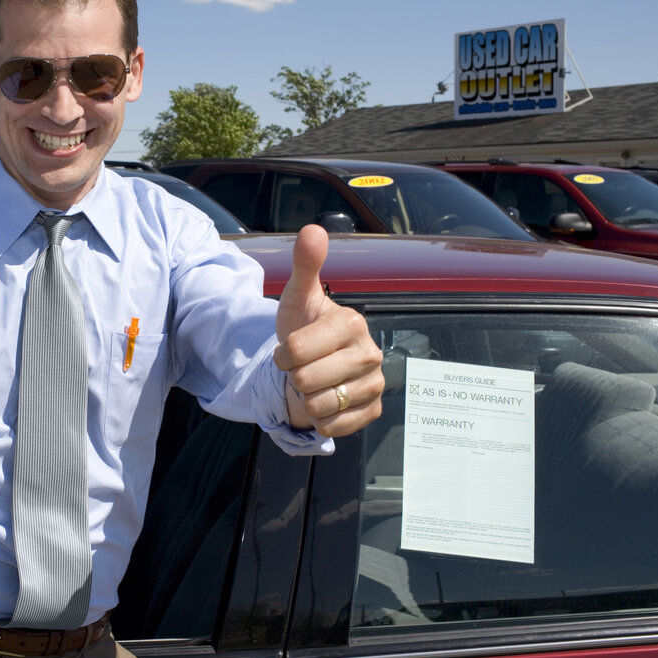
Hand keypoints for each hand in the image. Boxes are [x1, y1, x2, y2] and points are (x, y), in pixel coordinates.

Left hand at [274, 225, 383, 436]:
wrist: (314, 363)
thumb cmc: (305, 327)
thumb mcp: (299, 296)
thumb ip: (305, 264)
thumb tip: (313, 229)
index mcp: (352, 323)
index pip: (297, 351)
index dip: (283, 354)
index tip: (288, 349)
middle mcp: (370, 353)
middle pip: (306, 381)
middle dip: (294, 377)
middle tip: (302, 367)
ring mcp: (374, 384)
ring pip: (319, 406)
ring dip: (305, 399)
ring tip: (313, 383)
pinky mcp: (372, 411)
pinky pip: (334, 427)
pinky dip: (320, 420)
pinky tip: (324, 402)